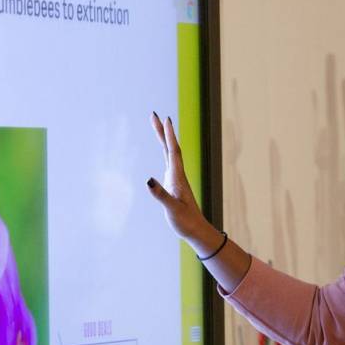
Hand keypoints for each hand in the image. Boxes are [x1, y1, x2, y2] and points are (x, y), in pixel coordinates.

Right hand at [146, 112, 213, 246]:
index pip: (173, 152)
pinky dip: (164, 150)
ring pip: (169, 152)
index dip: (169, 136)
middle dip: (162, 130)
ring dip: (163, 138)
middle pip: (170, 147)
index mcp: (178, 178)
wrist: (196, 230)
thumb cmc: (186, 221)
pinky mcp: (174, 184)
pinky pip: (168, 161)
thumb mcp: (172, 209)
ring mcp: (176, 178)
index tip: (165, 119)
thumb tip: (148, 180)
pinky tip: (163, 147)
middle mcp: (178, 174)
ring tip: (157, 124)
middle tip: (154, 114)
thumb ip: (160, 195)